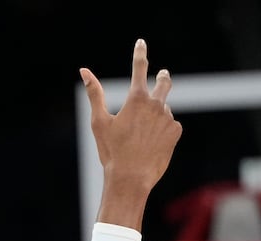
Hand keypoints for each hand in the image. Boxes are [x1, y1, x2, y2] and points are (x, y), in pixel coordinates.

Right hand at [82, 40, 181, 195]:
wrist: (131, 178)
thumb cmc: (111, 151)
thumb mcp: (99, 122)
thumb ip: (94, 94)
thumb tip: (84, 71)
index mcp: (136, 99)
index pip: (139, 67)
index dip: (139, 53)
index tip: (141, 43)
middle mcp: (156, 104)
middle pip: (164, 82)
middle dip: (162, 77)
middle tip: (162, 75)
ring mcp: (168, 117)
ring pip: (164, 108)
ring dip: (156, 114)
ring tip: (142, 135)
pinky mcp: (176, 131)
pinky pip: (170, 124)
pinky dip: (162, 129)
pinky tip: (151, 144)